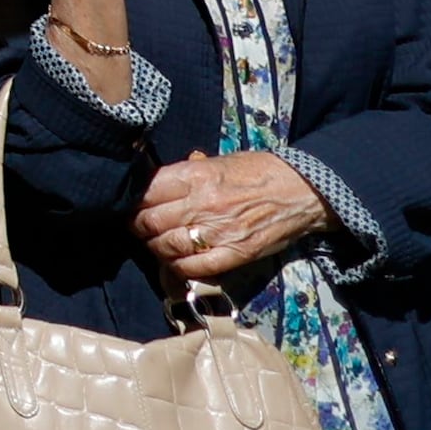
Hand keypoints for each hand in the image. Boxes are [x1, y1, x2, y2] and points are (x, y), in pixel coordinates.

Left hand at [132, 148, 327, 282]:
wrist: (301, 191)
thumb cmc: (258, 171)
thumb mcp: (219, 161)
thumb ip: (188, 172)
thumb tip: (159, 179)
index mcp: (196, 176)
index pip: (148, 191)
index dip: (133, 200)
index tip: (129, 204)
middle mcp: (203, 204)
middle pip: (151, 221)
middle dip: (138, 226)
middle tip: (136, 227)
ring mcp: (219, 232)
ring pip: (167, 246)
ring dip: (154, 247)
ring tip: (154, 244)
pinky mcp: (235, 255)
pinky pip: (194, 268)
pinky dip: (177, 267)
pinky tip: (174, 262)